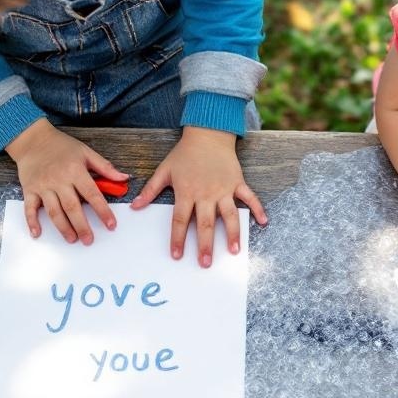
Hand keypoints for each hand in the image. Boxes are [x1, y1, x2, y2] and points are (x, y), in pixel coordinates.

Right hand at [6, 119, 124, 244]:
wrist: (32, 139)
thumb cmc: (61, 146)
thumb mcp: (85, 152)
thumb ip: (105, 167)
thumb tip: (124, 178)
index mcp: (75, 171)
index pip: (92, 195)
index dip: (103, 211)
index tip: (111, 225)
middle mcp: (59, 180)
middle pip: (72, 207)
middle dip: (82, 226)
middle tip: (89, 240)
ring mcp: (43, 186)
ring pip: (54, 211)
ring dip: (63, 227)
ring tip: (72, 239)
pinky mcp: (29, 189)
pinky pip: (30, 208)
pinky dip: (32, 222)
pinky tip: (37, 233)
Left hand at [132, 126, 266, 266]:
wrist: (207, 133)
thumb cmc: (185, 153)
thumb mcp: (164, 170)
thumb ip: (150, 190)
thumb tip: (134, 207)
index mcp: (187, 191)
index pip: (181, 220)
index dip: (178, 239)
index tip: (177, 255)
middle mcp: (206, 193)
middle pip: (206, 223)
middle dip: (206, 245)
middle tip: (205, 263)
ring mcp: (224, 189)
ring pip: (229, 215)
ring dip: (232, 234)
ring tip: (233, 251)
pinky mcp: (238, 182)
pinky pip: (250, 198)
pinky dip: (258, 209)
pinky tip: (263, 222)